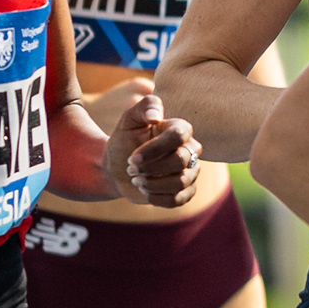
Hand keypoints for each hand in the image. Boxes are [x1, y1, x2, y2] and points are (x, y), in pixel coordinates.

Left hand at [108, 91, 200, 206]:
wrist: (118, 168)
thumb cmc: (125, 140)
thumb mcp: (129, 120)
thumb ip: (144, 107)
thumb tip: (156, 117)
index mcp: (180, 129)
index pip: (179, 136)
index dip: (155, 148)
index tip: (132, 157)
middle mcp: (191, 150)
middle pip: (180, 161)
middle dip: (150, 167)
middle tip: (130, 168)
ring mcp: (191, 172)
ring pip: (181, 182)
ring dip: (151, 183)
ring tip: (136, 179)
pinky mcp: (186, 192)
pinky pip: (177, 200)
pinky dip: (155, 197)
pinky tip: (144, 190)